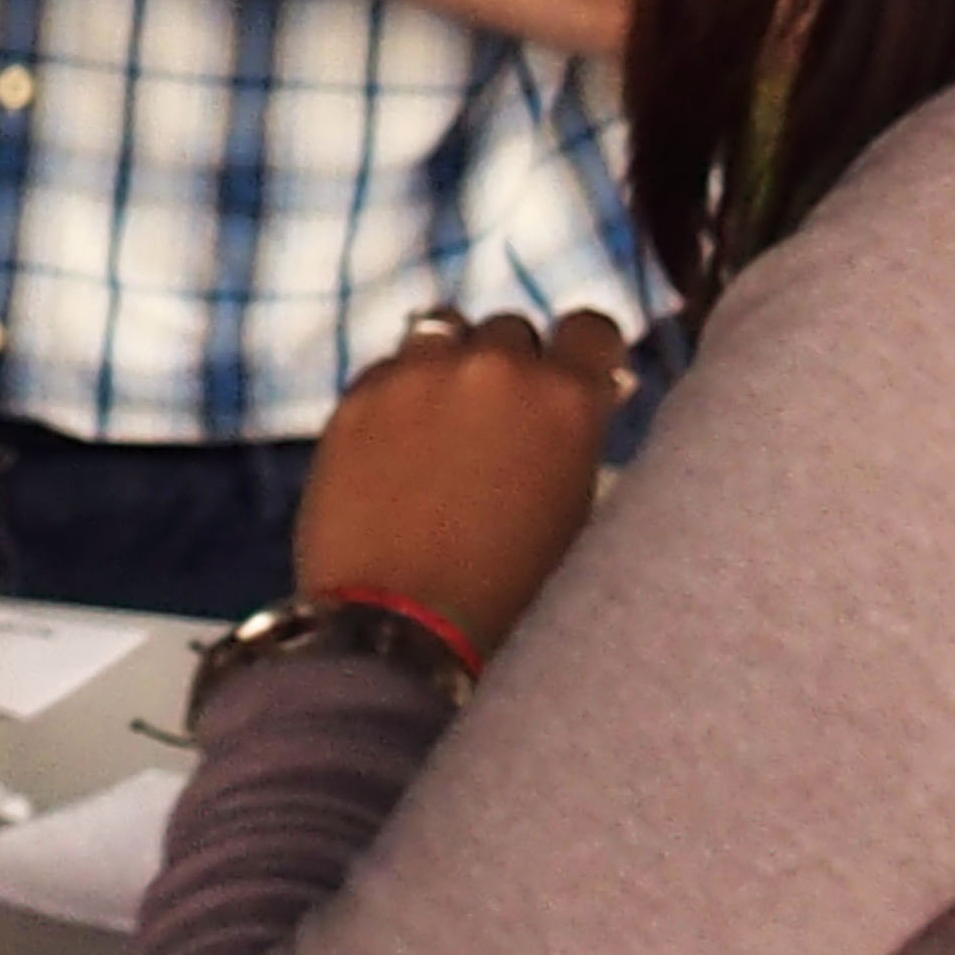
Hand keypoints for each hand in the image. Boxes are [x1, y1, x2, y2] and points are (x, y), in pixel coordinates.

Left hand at [295, 309, 634, 663]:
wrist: (404, 625)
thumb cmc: (511, 592)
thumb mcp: (577, 512)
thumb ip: (579, 438)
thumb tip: (597, 391)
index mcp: (566, 400)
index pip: (590, 329)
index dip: (583, 352)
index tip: (574, 375)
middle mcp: (493, 369)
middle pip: (509, 329)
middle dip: (511, 365)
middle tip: (501, 420)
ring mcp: (417, 374)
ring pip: (442, 331)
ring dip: (450, 362)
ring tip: (445, 420)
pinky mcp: (357, 394)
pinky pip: (388, 366)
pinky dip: (399, 388)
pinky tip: (397, 442)